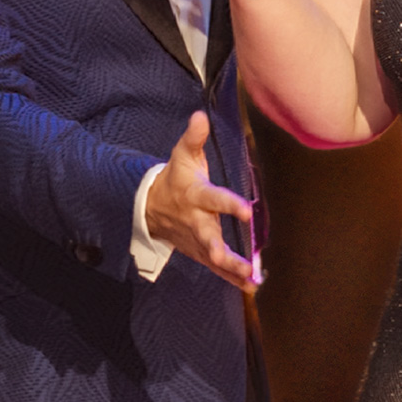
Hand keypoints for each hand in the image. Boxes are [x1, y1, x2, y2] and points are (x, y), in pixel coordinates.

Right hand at [143, 112, 260, 291]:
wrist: (150, 207)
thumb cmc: (175, 178)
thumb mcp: (181, 155)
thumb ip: (194, 138)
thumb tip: (200, 116)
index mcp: (195, 196)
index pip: (214, 199)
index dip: (229, 204)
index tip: (247, 210)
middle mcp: (196, 221)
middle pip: (210, 237)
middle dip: (222, 250)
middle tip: (238, 261)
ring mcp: (197, 239)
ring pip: (213, 257)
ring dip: (231, 269)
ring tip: (251, 278)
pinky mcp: (199, 251)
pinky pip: (215, 267)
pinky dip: (231, 277)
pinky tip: (251, 286)